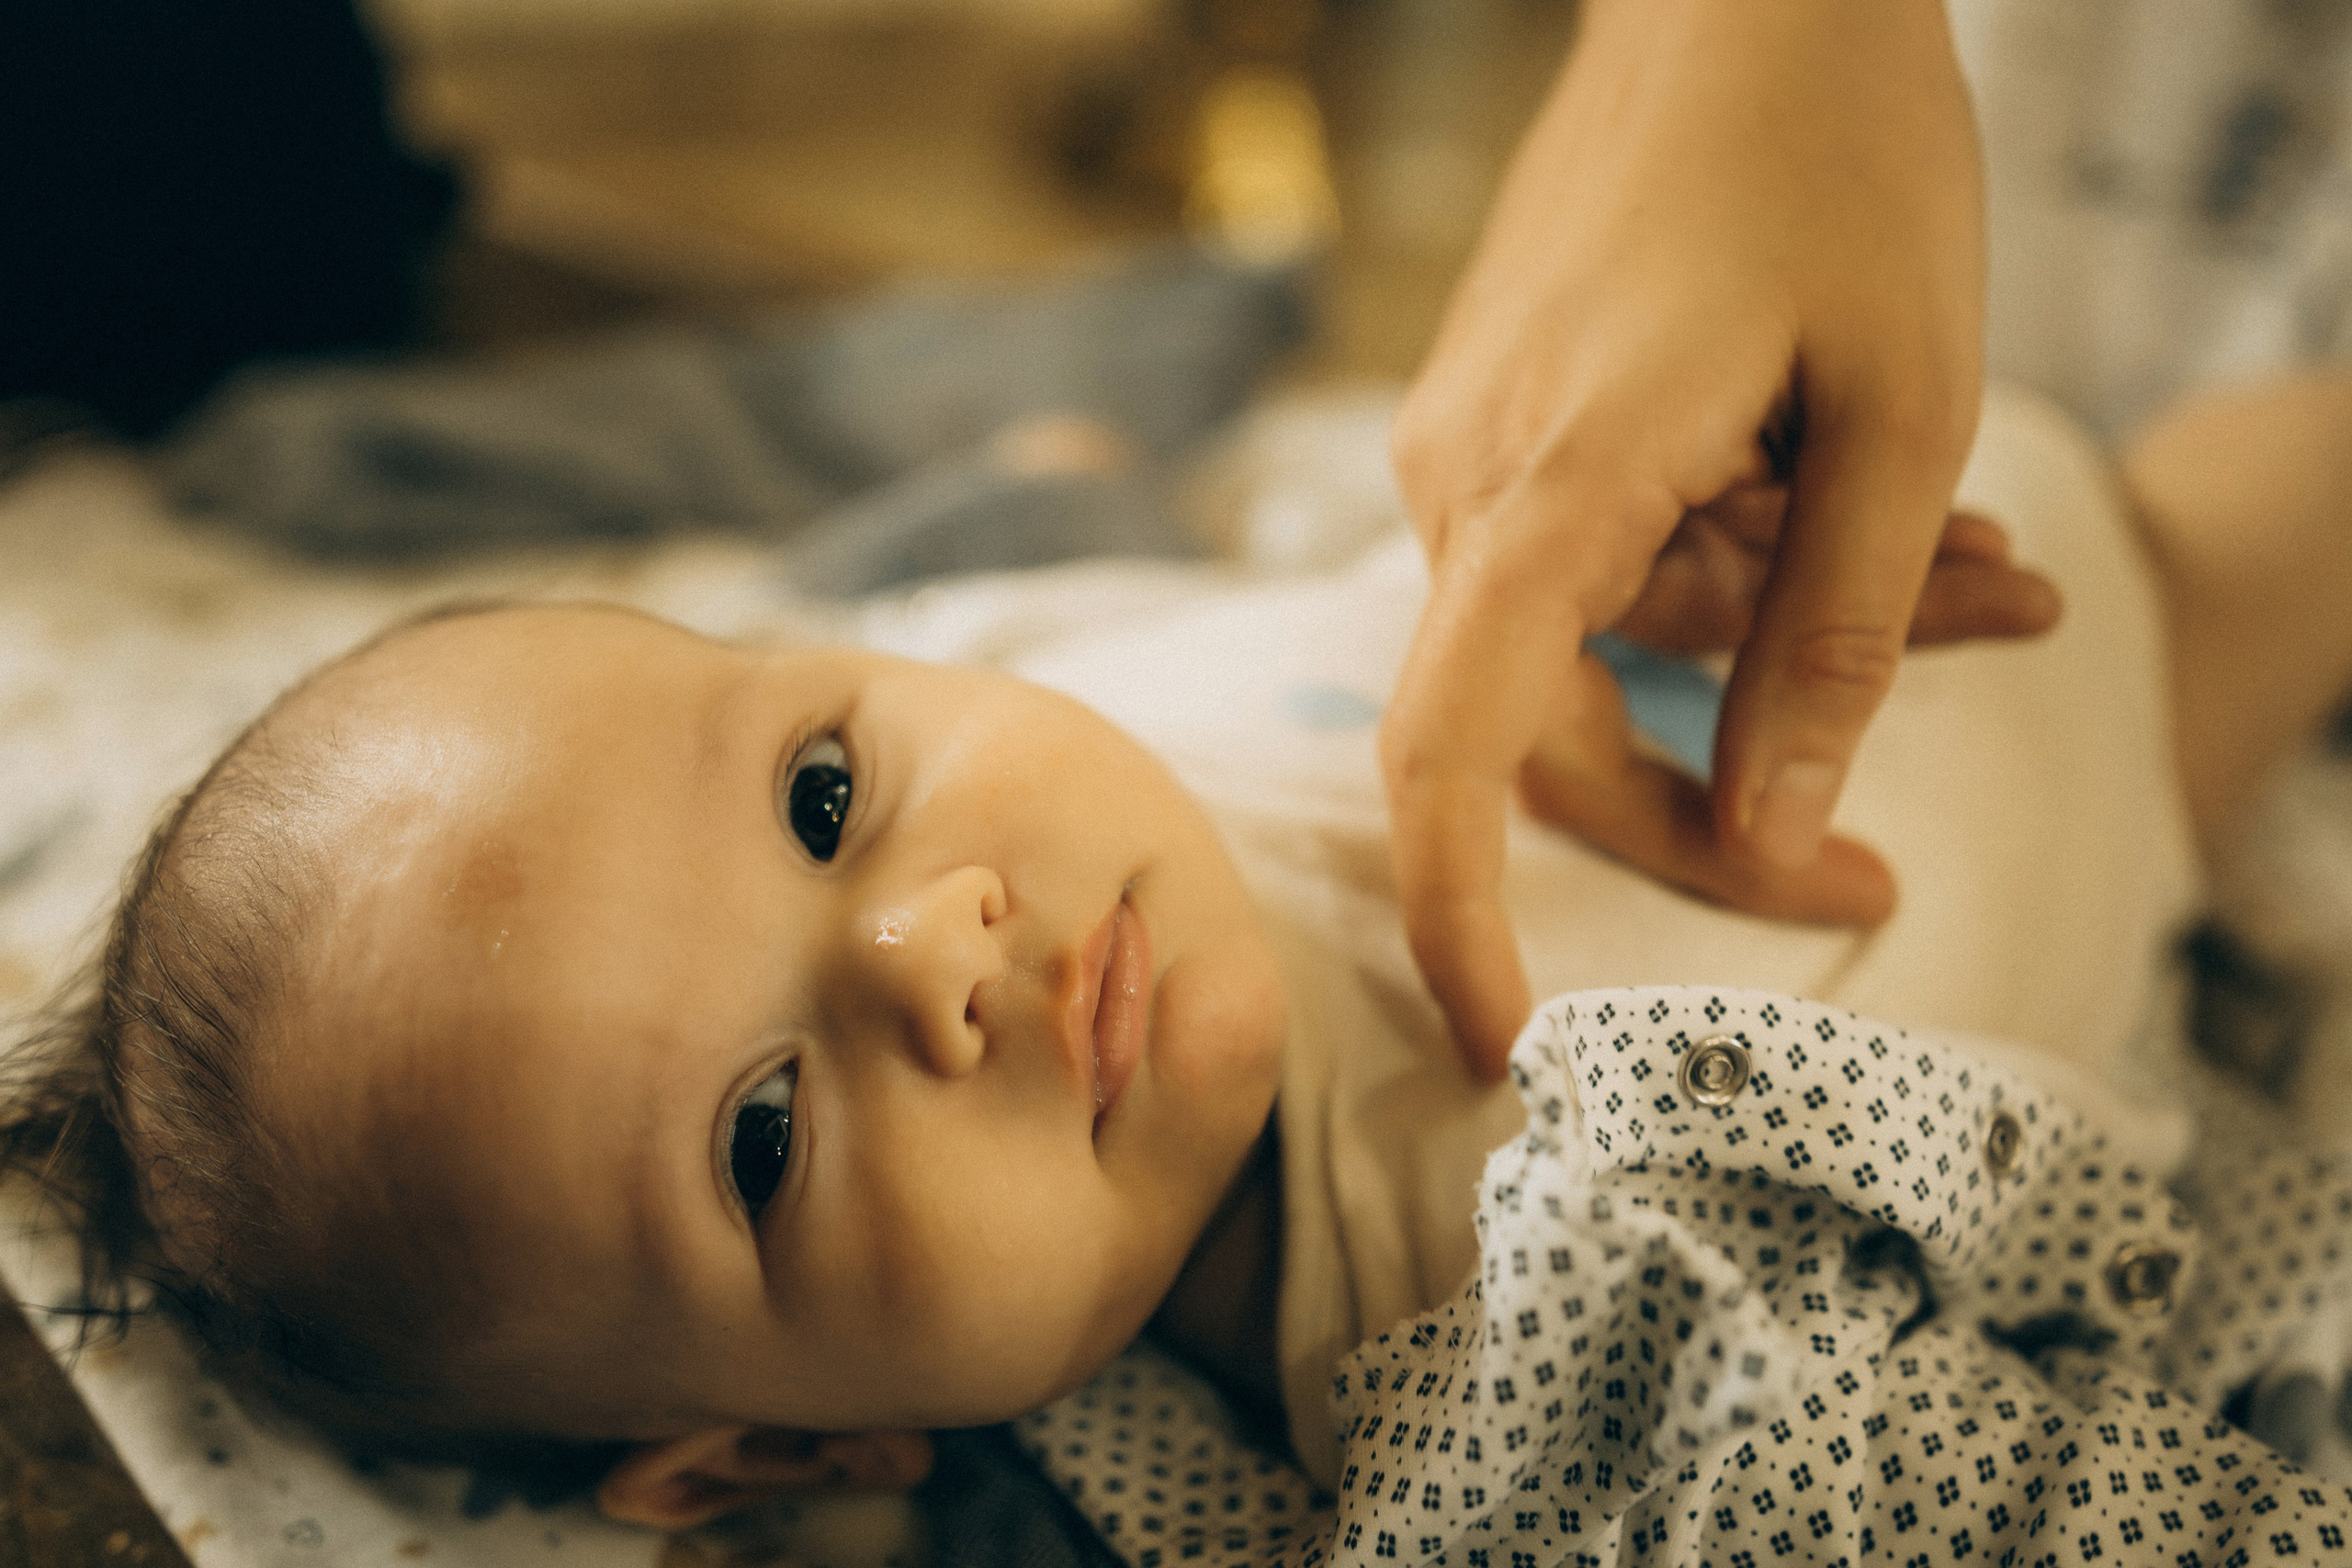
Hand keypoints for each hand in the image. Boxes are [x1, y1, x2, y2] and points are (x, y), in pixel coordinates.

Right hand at [1382, 0, 1996, 1079]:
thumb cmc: (1838, 160)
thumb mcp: (1899, 411)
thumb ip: (1831, 638)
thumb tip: (1775, 833)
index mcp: (1554, 483)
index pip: (1456, 747)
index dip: (1462, 915)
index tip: (1510, 1046)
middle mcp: (1474, 480)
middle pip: (1555, 726)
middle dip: (1727, 795)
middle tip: (1874, 870)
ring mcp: (1479, 445)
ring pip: (1611, 634)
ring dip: (1780, 640)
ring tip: (1981, 577)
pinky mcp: (1514, 419)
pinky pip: (1610, 553)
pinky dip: (1736, 566)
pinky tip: (1875, 511)